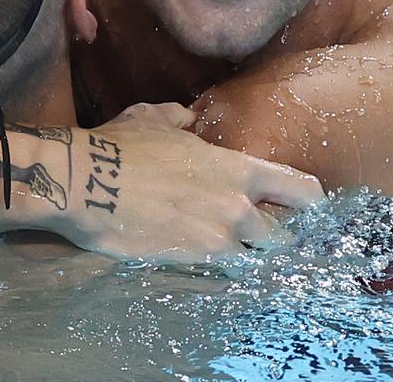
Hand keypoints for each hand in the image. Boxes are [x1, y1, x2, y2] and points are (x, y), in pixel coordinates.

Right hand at [53, 103, 323, 262]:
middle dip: (271, 236)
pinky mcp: (187, 265)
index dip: (308, 201)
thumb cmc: (121, 145)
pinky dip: (215, 271)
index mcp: (237, 169)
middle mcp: (236, 209)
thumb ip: (181, 119)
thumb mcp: (154, 118)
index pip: (302, 190)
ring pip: (251, 261)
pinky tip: (200, 263)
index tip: (301, 206)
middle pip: (281, 237)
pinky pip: (217, 275)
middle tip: (255, 232)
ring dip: (242, 256)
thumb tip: (188, 120)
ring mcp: (214, 242)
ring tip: (224, 249)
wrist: (84, 182)